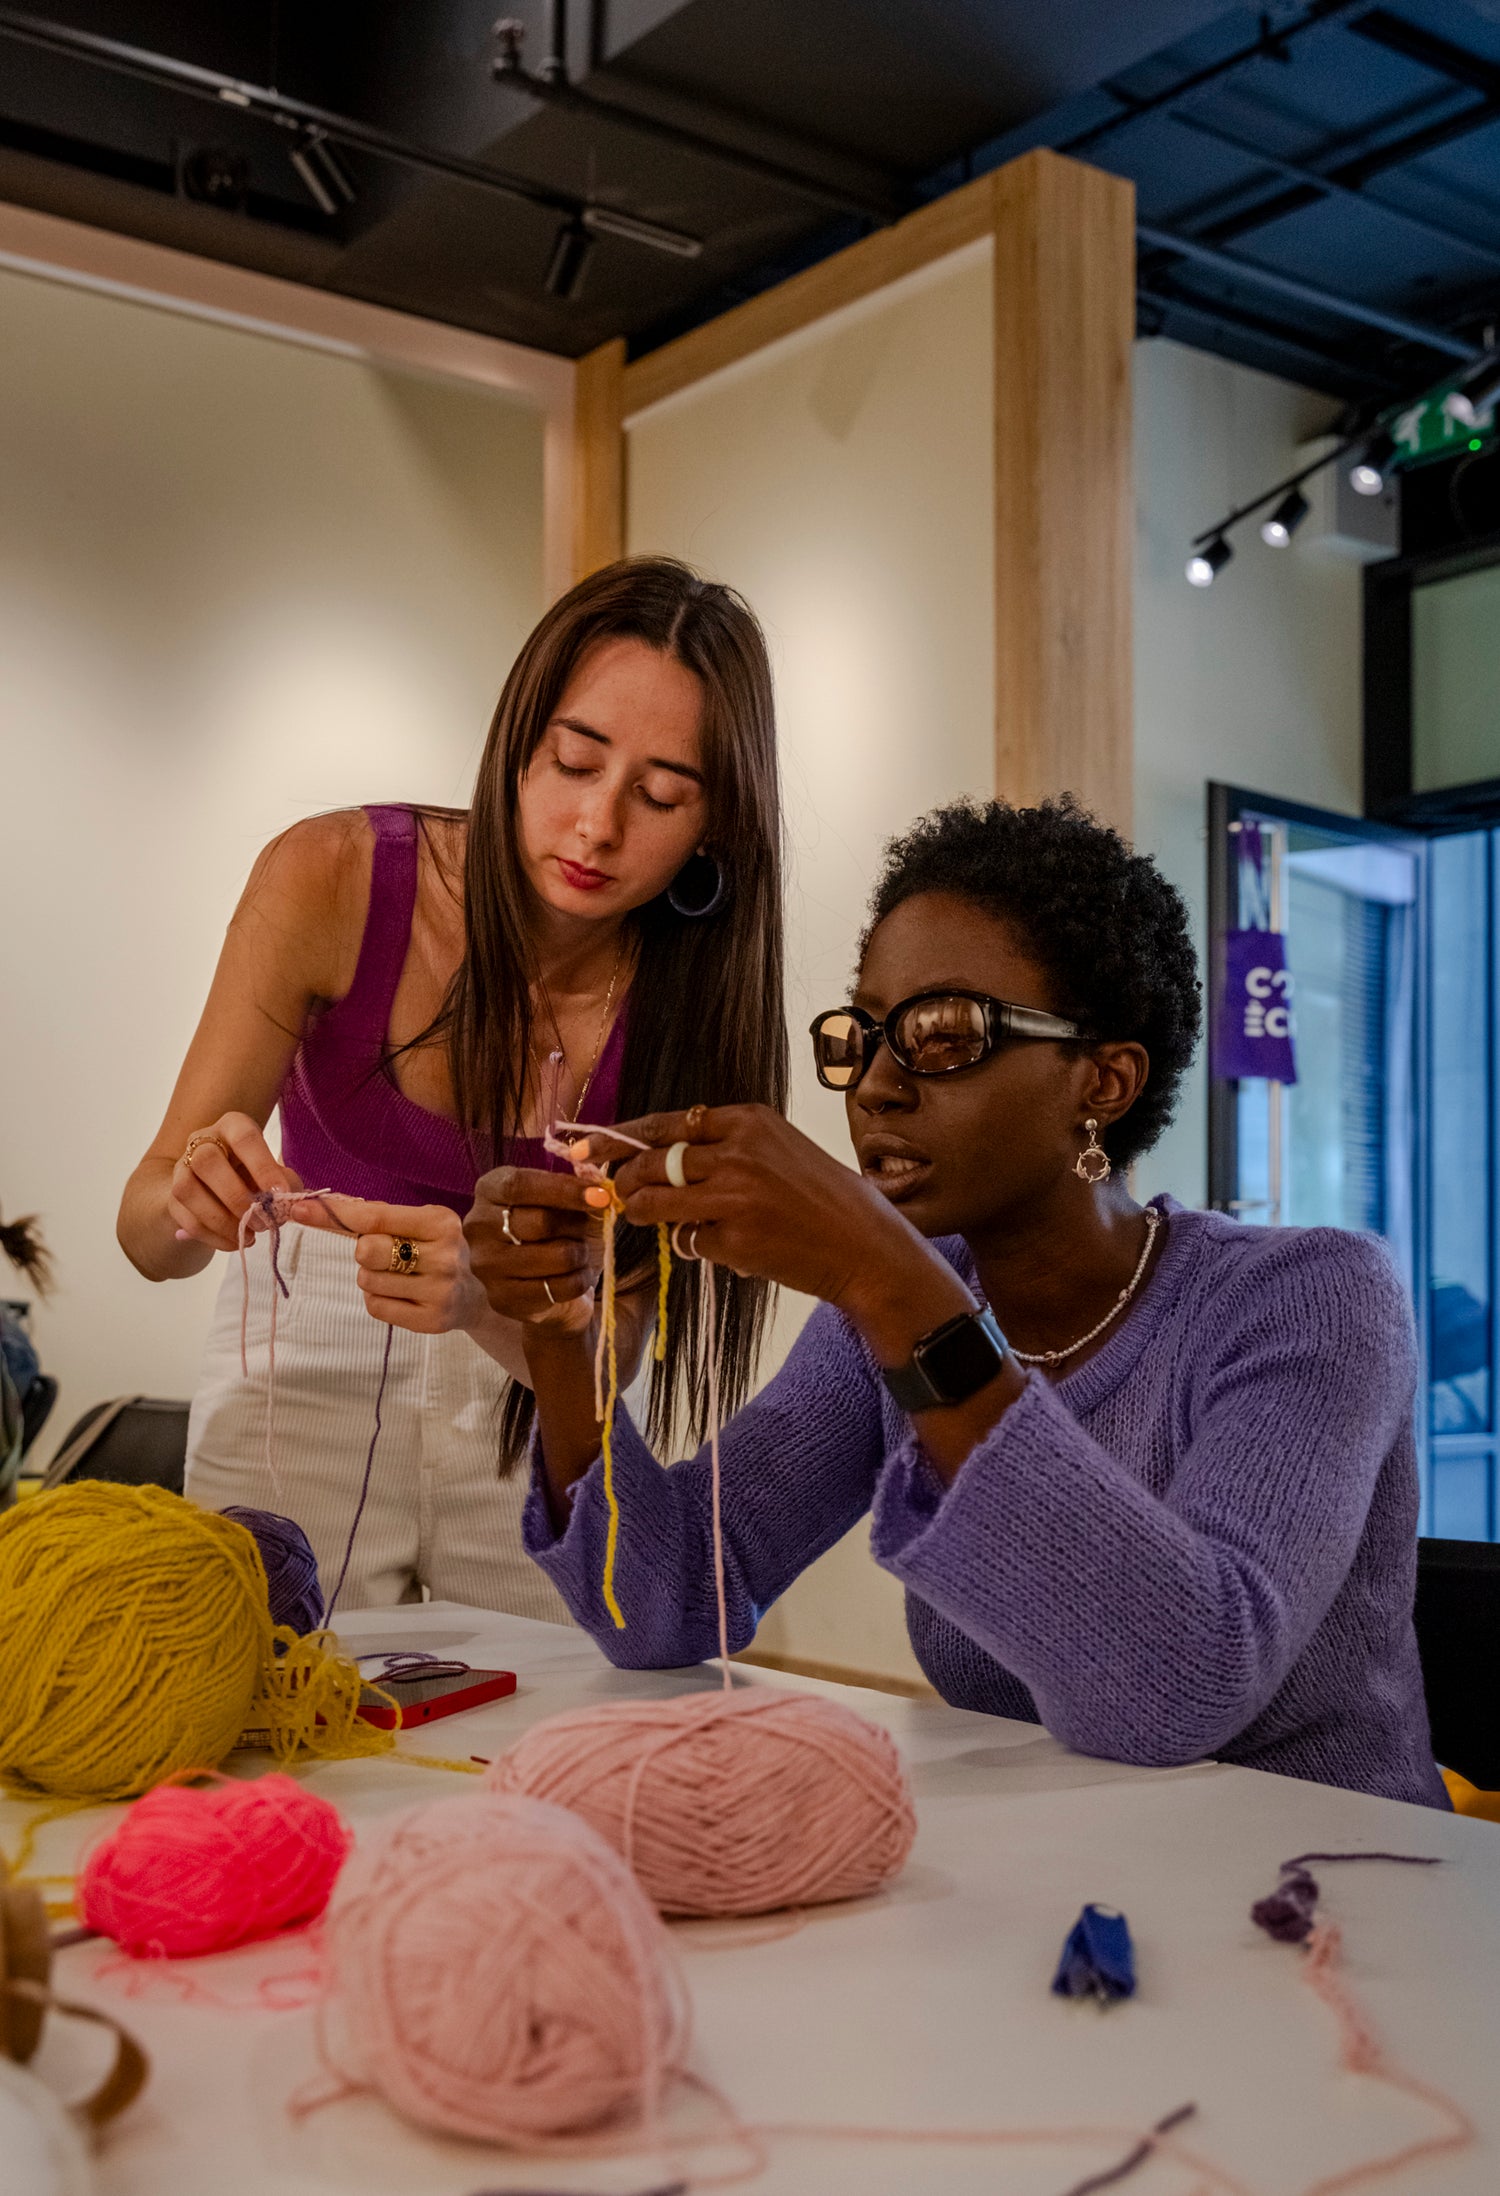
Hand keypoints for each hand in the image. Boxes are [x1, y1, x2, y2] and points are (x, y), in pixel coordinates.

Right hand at [169, 1112, 301, 1253]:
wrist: (221, 1188)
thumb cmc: (257, 1175)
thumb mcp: (278, 1174)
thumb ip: (287, 1184)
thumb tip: (287, 1204)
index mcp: (233, 1126)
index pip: (244, 1138)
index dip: (263, 1166)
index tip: (281, 1194)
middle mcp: (202, 1141)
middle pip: (207, 1160)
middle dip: (236, 1196)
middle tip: (262, 1222)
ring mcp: (182, 1168)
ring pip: (187, 1190)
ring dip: (220, 1220)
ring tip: (248, 1236)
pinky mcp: (172, 1197)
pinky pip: (184, 1218)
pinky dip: (212, 1236)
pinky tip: (234, 1242)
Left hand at [290, 1195, 487, 1336]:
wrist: (470, 1296)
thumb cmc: (432, 1250)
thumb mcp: (415, 1224)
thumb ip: (373, 1218)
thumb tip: (317, 1207)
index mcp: (441, 1223)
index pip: (375, 1218)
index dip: (335, 1214)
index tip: (301, 1209)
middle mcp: (445, 1256)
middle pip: (367, 1251)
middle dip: (364, 1252)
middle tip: (383, 1255)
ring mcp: (440, 1291)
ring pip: (368, 1281)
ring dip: (370, 1278)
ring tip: (396, 1277)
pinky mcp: (430, 1321)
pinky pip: (375, 1307)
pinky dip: (377, 1299)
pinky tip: (399, 1295)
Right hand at [464, 1167, 601, 1337]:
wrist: (553, 1285)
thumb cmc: (560, 1232)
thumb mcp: (570, 1202)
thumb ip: (582, 1189)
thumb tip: (599, 1191)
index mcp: (490, 1190)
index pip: (521, 1185)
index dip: (564, 1190)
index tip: (601, 1196)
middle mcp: (478, 1225)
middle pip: (540, 1222)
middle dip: (576, 1226)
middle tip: (584, 1231)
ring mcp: (485, 1265)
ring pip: (555, 1256)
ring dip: (579, 1255)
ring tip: (578, 1255)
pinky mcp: (501, 1298)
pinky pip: (558, 1287)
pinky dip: (579, 1280)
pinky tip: (575, 1276)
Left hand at [595, 1105, 964, 1339]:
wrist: (864, 1245)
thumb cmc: (822, 1199)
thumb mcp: (779, 1151)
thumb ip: (726, 1148)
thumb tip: (661, 1159)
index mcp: (748, 1121)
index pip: (667, 1124)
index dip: (621, 1137)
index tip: (588, 1148)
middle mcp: (738, 1150)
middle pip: (653, 1161)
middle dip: (624, 1180)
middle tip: (612, 1193)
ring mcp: (734, 1194)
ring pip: (657, 1202)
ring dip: (641, 1212)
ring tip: (642, 1217)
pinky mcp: (734, 1237)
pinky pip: (689, 1241)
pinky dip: (694, 1246)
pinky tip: (722, 1247)